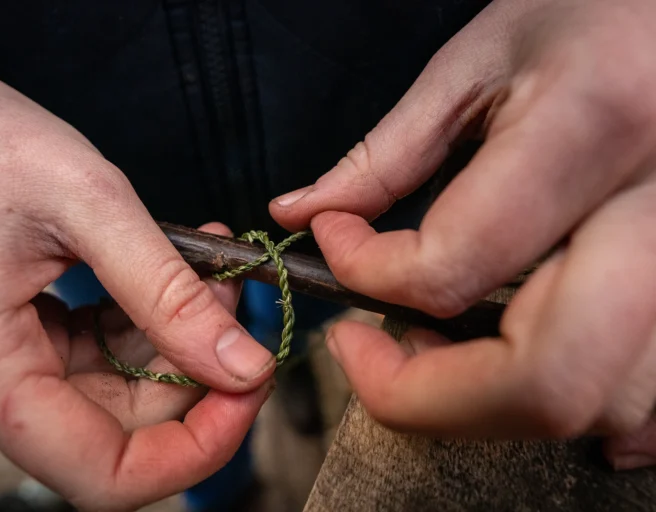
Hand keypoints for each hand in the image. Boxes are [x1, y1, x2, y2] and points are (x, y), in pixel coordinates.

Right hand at [0, 2, 273, 507]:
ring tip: (211, 269)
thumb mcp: (90, 204)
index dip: (194, 448)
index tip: (253, 386)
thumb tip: (245, 367)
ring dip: (177, 342)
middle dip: (195, 372)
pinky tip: (177, 274)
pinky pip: (98, 364)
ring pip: (118, 398)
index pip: (101, 473)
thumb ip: (169, 294)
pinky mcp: (12, 352)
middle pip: (119, 433)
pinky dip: (147, 326)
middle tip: (236, 295)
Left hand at [271, 0, 655, 466]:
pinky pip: (646, 400)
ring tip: (433, 344)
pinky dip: (566, 406)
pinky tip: (516, 364)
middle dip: (423, 393)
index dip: (366, 273)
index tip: (333, 241)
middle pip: (542, 380)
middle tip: (365, 348)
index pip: (454, 266)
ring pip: (597, 404)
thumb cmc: (585, 16)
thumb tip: (298, 216)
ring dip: (488, 402)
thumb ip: (382, 156)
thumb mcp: (473, 62)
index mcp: (589, 131)